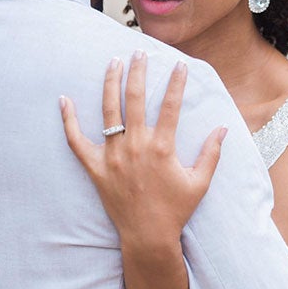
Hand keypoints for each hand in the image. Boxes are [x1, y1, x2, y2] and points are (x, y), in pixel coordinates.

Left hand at [59, 51, 227, 247]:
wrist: (148, 236)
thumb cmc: (175, 210)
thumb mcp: (199, 182)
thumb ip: (211, 153)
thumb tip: (223, 128)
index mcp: (162, 148)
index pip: (171, 106)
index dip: (177, 83)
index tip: (180, 65)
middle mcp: (136, 146)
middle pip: (135, 100)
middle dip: (139, 72)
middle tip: (140, 52)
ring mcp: (113, 156)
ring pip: (109, 112)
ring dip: (111, 83)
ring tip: (113, 62)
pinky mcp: (96, 168)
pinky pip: (76, 142)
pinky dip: (68, 121)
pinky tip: (64, 100)